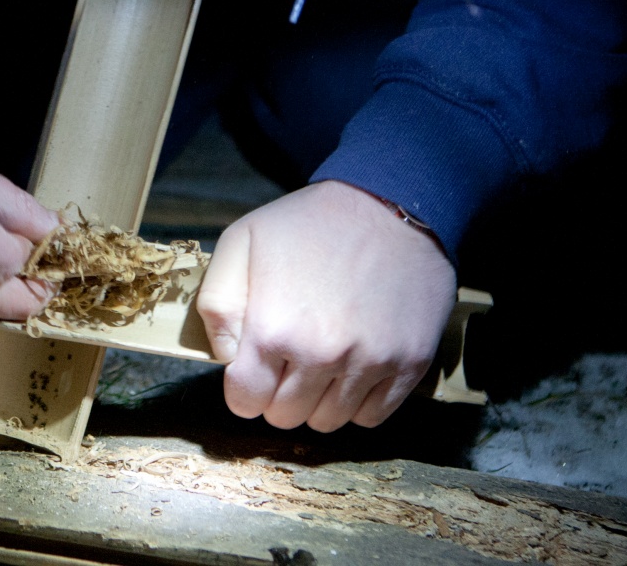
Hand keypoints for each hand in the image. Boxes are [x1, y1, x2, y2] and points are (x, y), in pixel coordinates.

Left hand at [196, 180, 455, 430]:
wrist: (390, 203)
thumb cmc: (309, 222)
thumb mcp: (242, 241)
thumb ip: (218, 303)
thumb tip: (225, 357)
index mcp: (273, 327)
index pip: (245, 402)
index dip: (243, 388)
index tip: (253, 369)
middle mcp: (322, 354)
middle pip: (285, 416)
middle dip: (278, 393)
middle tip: (287, 358)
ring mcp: (370, 363)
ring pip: (328, 422)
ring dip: (318, 399)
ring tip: (321, 360)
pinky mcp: (408, 365)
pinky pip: (372, 417)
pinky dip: (357, 401)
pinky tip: (352, 367)